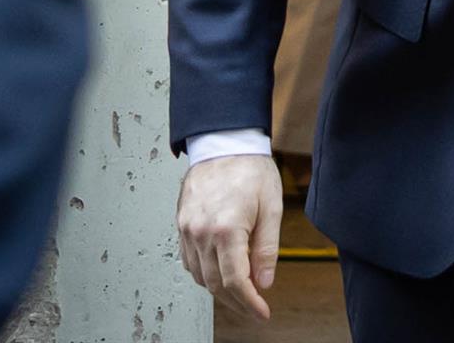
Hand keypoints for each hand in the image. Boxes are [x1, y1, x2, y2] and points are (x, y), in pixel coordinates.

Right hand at [176, 155, 284, 321]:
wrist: (225, 142)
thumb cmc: (250, 169)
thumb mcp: (271, 208)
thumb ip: (267, 248)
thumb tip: (264, 282)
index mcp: (226, 229)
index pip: (235, 281)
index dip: (249, 303)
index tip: (262, 313)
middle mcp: (201, 232)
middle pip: (215, 284)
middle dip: (236, 302)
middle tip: (254, 307)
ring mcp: (187, 229)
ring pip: (199, 275)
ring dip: (219, 289)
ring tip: (240, 291)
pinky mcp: (181, 224)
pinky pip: (188, 260)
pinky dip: (203, 272)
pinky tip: (219, 270)